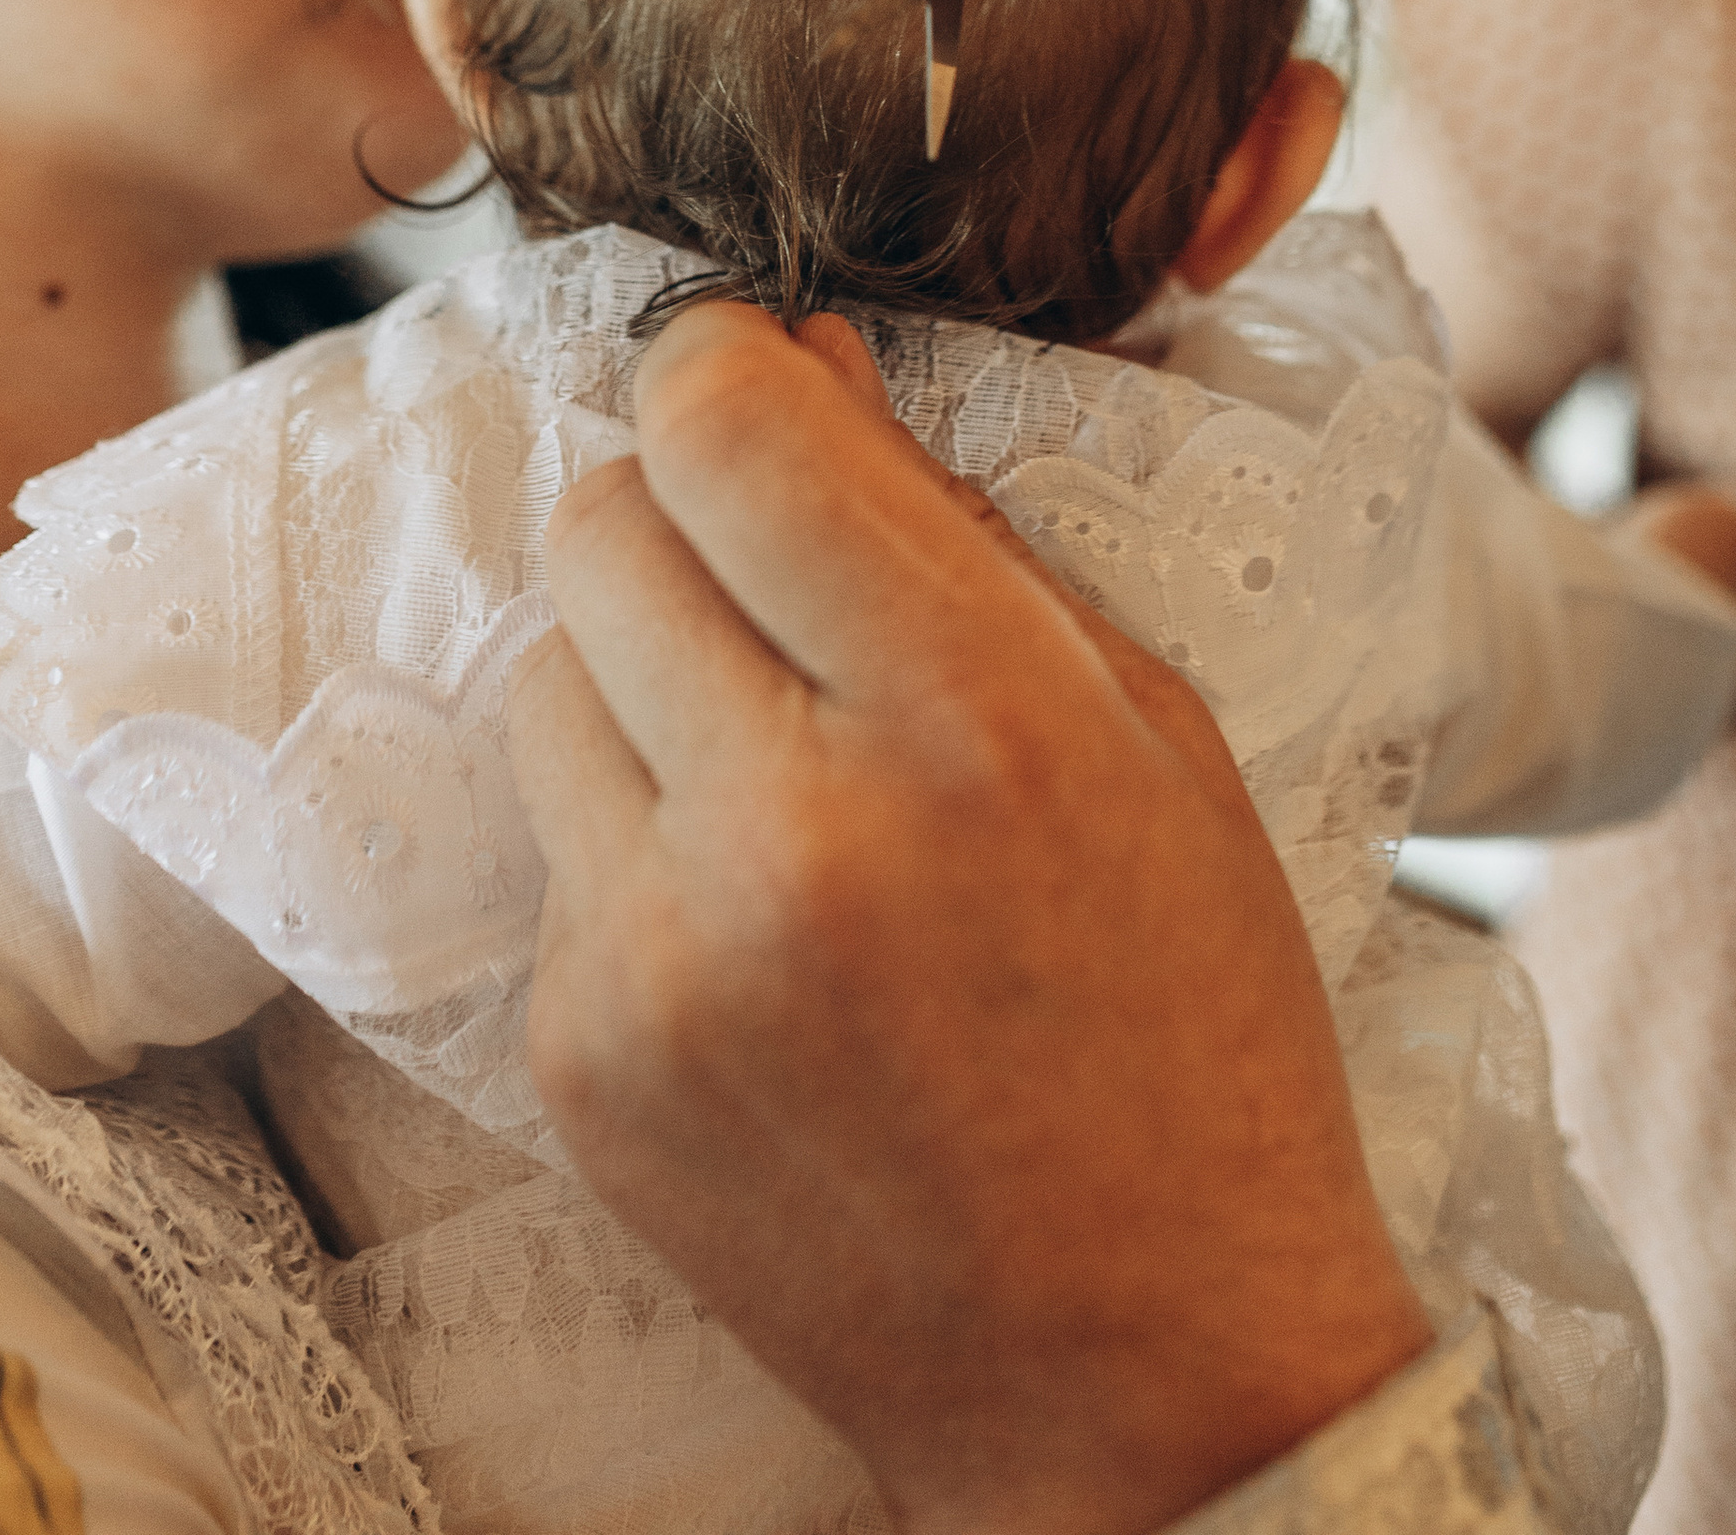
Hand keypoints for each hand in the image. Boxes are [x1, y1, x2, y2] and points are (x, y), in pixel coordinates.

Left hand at [507, 304, 1428, 1534]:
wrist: (1146, 1373)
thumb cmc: (1188, 1029)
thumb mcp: (1146, 731)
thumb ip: (960, 534)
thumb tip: (807, 367)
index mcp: (964, 720)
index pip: (727, 426)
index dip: (726, 361)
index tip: (757, 375)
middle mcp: (786, 829)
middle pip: (603, 523)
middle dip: (682, 509)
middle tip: (774, 571)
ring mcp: (656, 959)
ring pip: (547, 674)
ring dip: (643, 673)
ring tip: (778, 763)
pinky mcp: (580, 1063)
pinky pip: (557, 849)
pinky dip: (639, 840)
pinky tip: (763, 921)